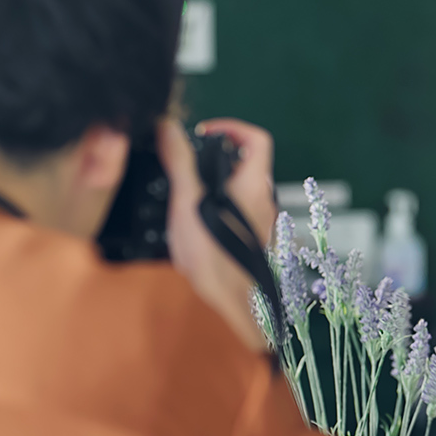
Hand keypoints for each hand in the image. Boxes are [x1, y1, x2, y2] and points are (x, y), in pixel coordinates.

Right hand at [157, 118, 276, 350]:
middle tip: (188, 168)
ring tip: (187, 200)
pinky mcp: (256, 241)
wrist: (231, 307)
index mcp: (254, 186)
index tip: (205, 132)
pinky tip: (196, 226)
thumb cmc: (214, 259)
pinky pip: (240, 213)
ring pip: (241, 191)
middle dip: (216, 159)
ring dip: (215, 187)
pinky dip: (219, 209)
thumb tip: (170, 129)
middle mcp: (266, 202)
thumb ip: (180, 163)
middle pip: (247, 164)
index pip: (257, 139)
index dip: (233, 127)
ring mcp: (264, 223)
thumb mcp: (187, 203)